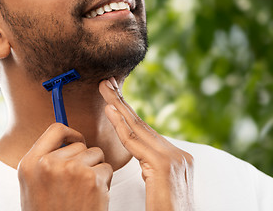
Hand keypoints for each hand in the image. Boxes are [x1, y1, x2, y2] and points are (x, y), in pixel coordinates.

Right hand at [18, 123, 112, 210]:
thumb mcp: (34, 184)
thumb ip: (45, 158)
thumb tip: (67, 135)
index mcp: (30, 163)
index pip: (56, 129)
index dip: (70, 133)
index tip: (76, 141)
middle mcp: (49, 163)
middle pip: (79, 143)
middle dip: (84, 158)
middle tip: (77, 181)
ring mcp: (71, 170)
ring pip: (96, 154)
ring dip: (95, 169)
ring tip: (83, 190)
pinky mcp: (91, 180)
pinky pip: (107, 168)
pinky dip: (104, 181)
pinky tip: (92, 197)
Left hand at [99, 78, 193, 210]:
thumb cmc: (166, 210)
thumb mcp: (158, 183)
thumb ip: (152, 166)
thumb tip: (142, 159)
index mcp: (175, 156)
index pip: (146, 130)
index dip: (128, 112)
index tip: (114, 98)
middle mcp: (176, 153)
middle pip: (142, 123)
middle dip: (122, 102)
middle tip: (108, 83)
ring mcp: (172, 157)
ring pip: (138, 128)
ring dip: (118, 106)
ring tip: (105, 89)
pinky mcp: (163, 165)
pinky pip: (135, 142)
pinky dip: (120, 125)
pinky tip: (110, 110)